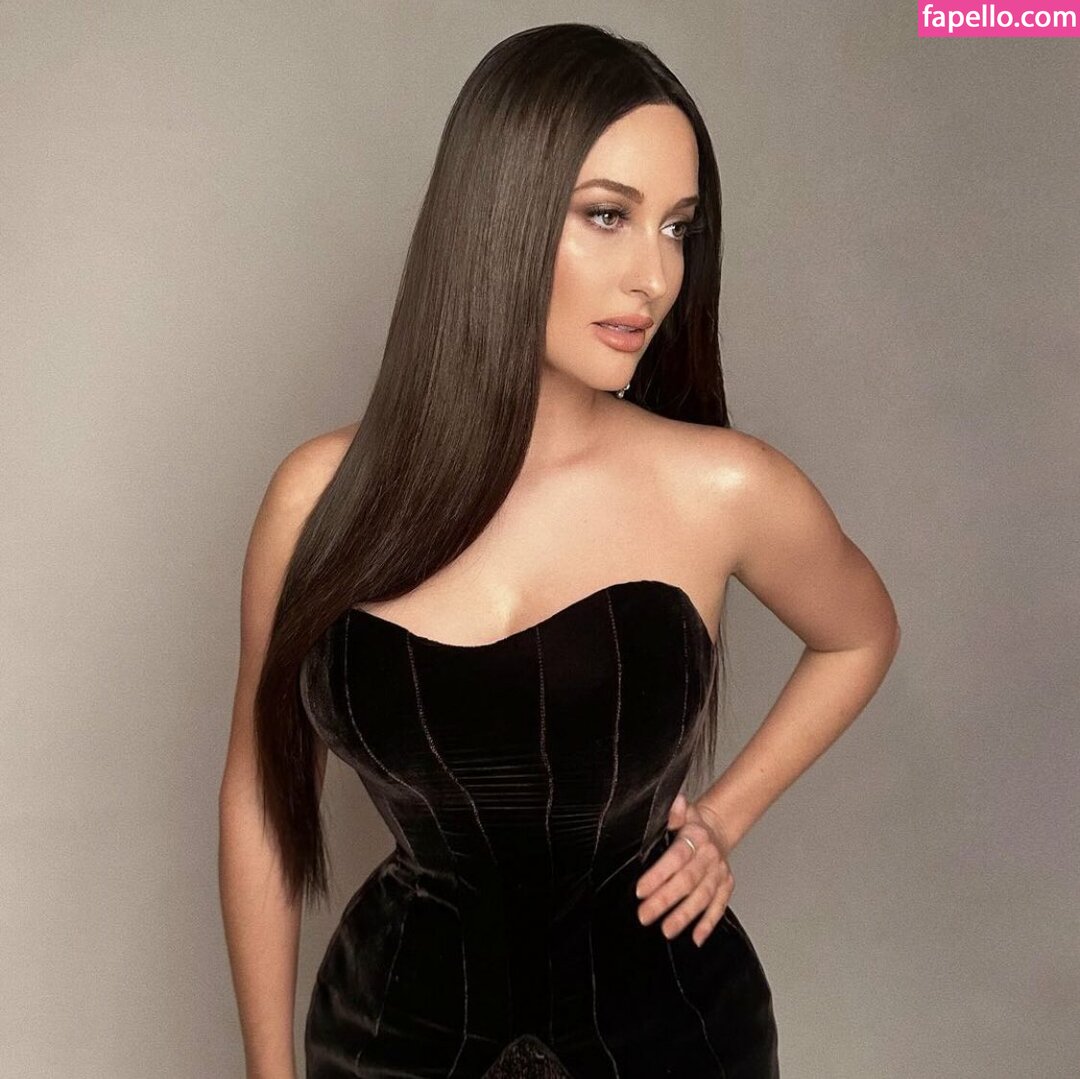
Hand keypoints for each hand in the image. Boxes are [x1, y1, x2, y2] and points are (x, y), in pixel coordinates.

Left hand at [634, 792, 732, 947]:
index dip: (659, 875)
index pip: (676, 857)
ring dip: (685, 915)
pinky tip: (696, 938)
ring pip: (702, 897)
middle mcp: (709, 855)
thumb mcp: (681, 811)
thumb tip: (675, 804)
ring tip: (667, 930)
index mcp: (695, 836)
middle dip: (665, 900)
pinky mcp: (726, 886)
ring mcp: (719, 872)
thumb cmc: (690, 823)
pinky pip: (719, 906)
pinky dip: (709, 923)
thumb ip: (674, 810)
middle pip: (687, 881)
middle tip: (645, 915)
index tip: (641, 890)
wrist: (715, 828)